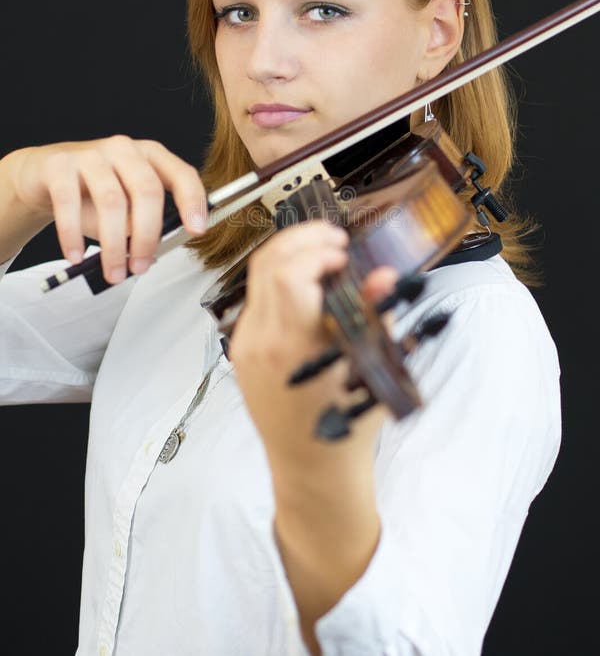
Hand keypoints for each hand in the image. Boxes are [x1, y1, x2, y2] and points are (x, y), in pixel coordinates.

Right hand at [4, 136, 206, 282]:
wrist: (41, 177)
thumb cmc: (92, 194)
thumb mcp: (126, 207)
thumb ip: (142, 222)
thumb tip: (154, 251)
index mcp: (150, 156)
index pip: (182, 174)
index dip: (193, 202)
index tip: (197, 231)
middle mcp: (124, 149)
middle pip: (147, 191)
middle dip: (148, 236)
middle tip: (142, 267)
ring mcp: (91, 153)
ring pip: (111, 201)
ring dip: (114, 244)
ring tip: (113, 272)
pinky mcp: (59, 164)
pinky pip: (69, 202)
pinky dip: (73, 234)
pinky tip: (76, 256)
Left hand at [228, 221, 395, 479]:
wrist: (310, 467)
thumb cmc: (345, 426)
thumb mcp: (369, 370)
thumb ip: (374, 316)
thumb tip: (383, 274)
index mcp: (293, 348)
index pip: (288, 275)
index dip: (315, 252)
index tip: (344, 253)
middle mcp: (261, 342)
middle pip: (266, 263)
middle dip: (301, 238)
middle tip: (334, 237)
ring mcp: (245, 345)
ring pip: (257, 276)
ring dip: (289, 252)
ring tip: (323, 251)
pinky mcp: (241, 349)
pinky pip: (256, 298)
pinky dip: (279, 276)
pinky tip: (307, 280)